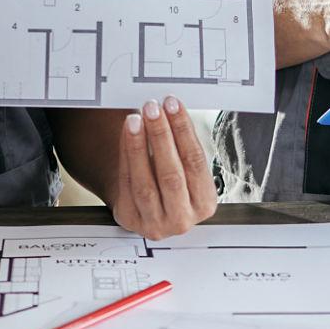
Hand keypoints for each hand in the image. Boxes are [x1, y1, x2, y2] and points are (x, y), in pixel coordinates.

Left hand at [109, 96, 218, 239]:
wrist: (147, 208)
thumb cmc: (170, 184)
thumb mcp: (186, 172)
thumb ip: (181, 147)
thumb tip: (169, 109)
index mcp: (204, 204)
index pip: (195, 162)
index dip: (184, 131)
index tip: (173, 106)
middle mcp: (182, 218)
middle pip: (171, 174)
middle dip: (161, 136)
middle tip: (153, 109)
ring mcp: (155, 223)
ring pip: (145, 183)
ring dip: (139, 146)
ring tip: (135, 120)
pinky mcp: (130, 219)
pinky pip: (126, 184)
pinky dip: (126, 155)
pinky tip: (126, 134)